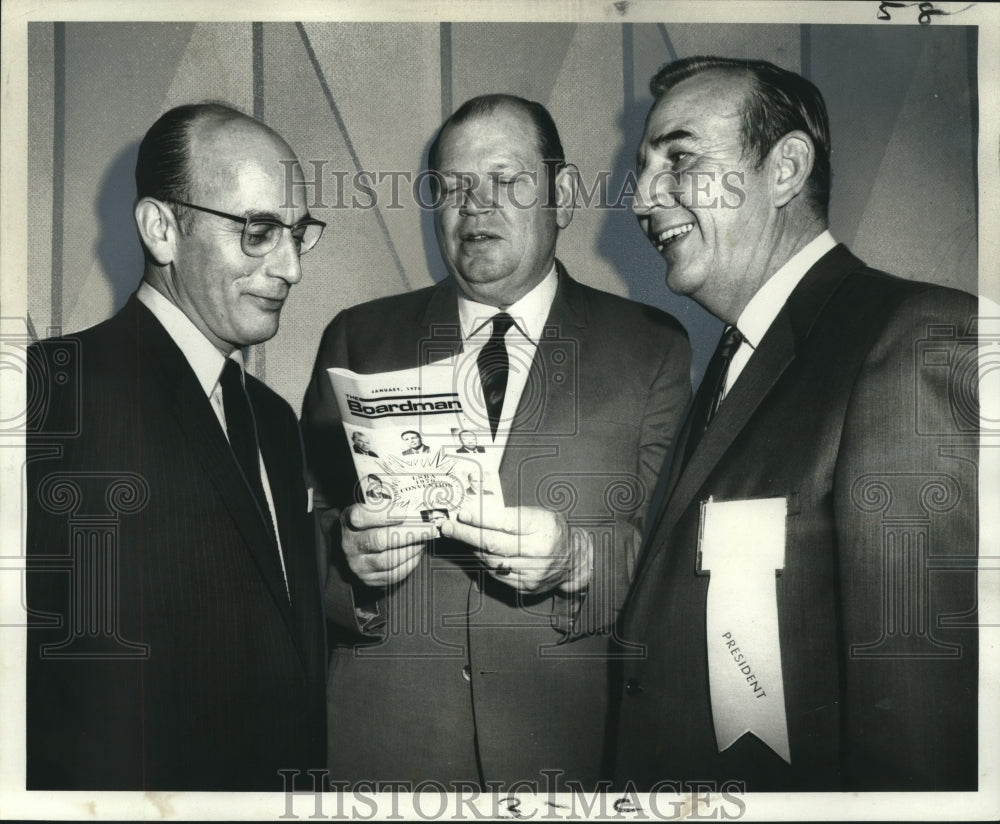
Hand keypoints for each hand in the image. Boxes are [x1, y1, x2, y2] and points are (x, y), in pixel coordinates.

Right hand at [340, 504, 437, 586]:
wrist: (356, 547)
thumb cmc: (369, 523)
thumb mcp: (370, 508)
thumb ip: (387, 505)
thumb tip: (416, 507)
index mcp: (349, 522)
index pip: (361, 517)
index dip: (384, 515)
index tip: (405, 513)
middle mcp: (350, 544)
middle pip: (381, 540)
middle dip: (410, 533)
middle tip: (430, 528)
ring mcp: (358, 564)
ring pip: (390, 559)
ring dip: (413, 548)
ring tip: (426, 539)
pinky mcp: (369, 579)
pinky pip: (394, 574)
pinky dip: (410, 563)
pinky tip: (418, 551)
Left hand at [439, 503, 592, 594]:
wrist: (573, 559)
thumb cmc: (550, 529)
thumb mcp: (537, 513)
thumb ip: (509, 513)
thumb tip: (475, 510)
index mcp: (543, 526)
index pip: (506, 522)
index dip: (481, 519)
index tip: (462, 514)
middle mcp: (539, 551)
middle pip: (494, 543)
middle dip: (466, 534)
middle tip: (448, 526)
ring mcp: (533, 572)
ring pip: (492, 560)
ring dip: (471, 548)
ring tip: (459, 536)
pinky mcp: (526, 587)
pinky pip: (496, 574)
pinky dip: (483, 562)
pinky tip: (475, 551)